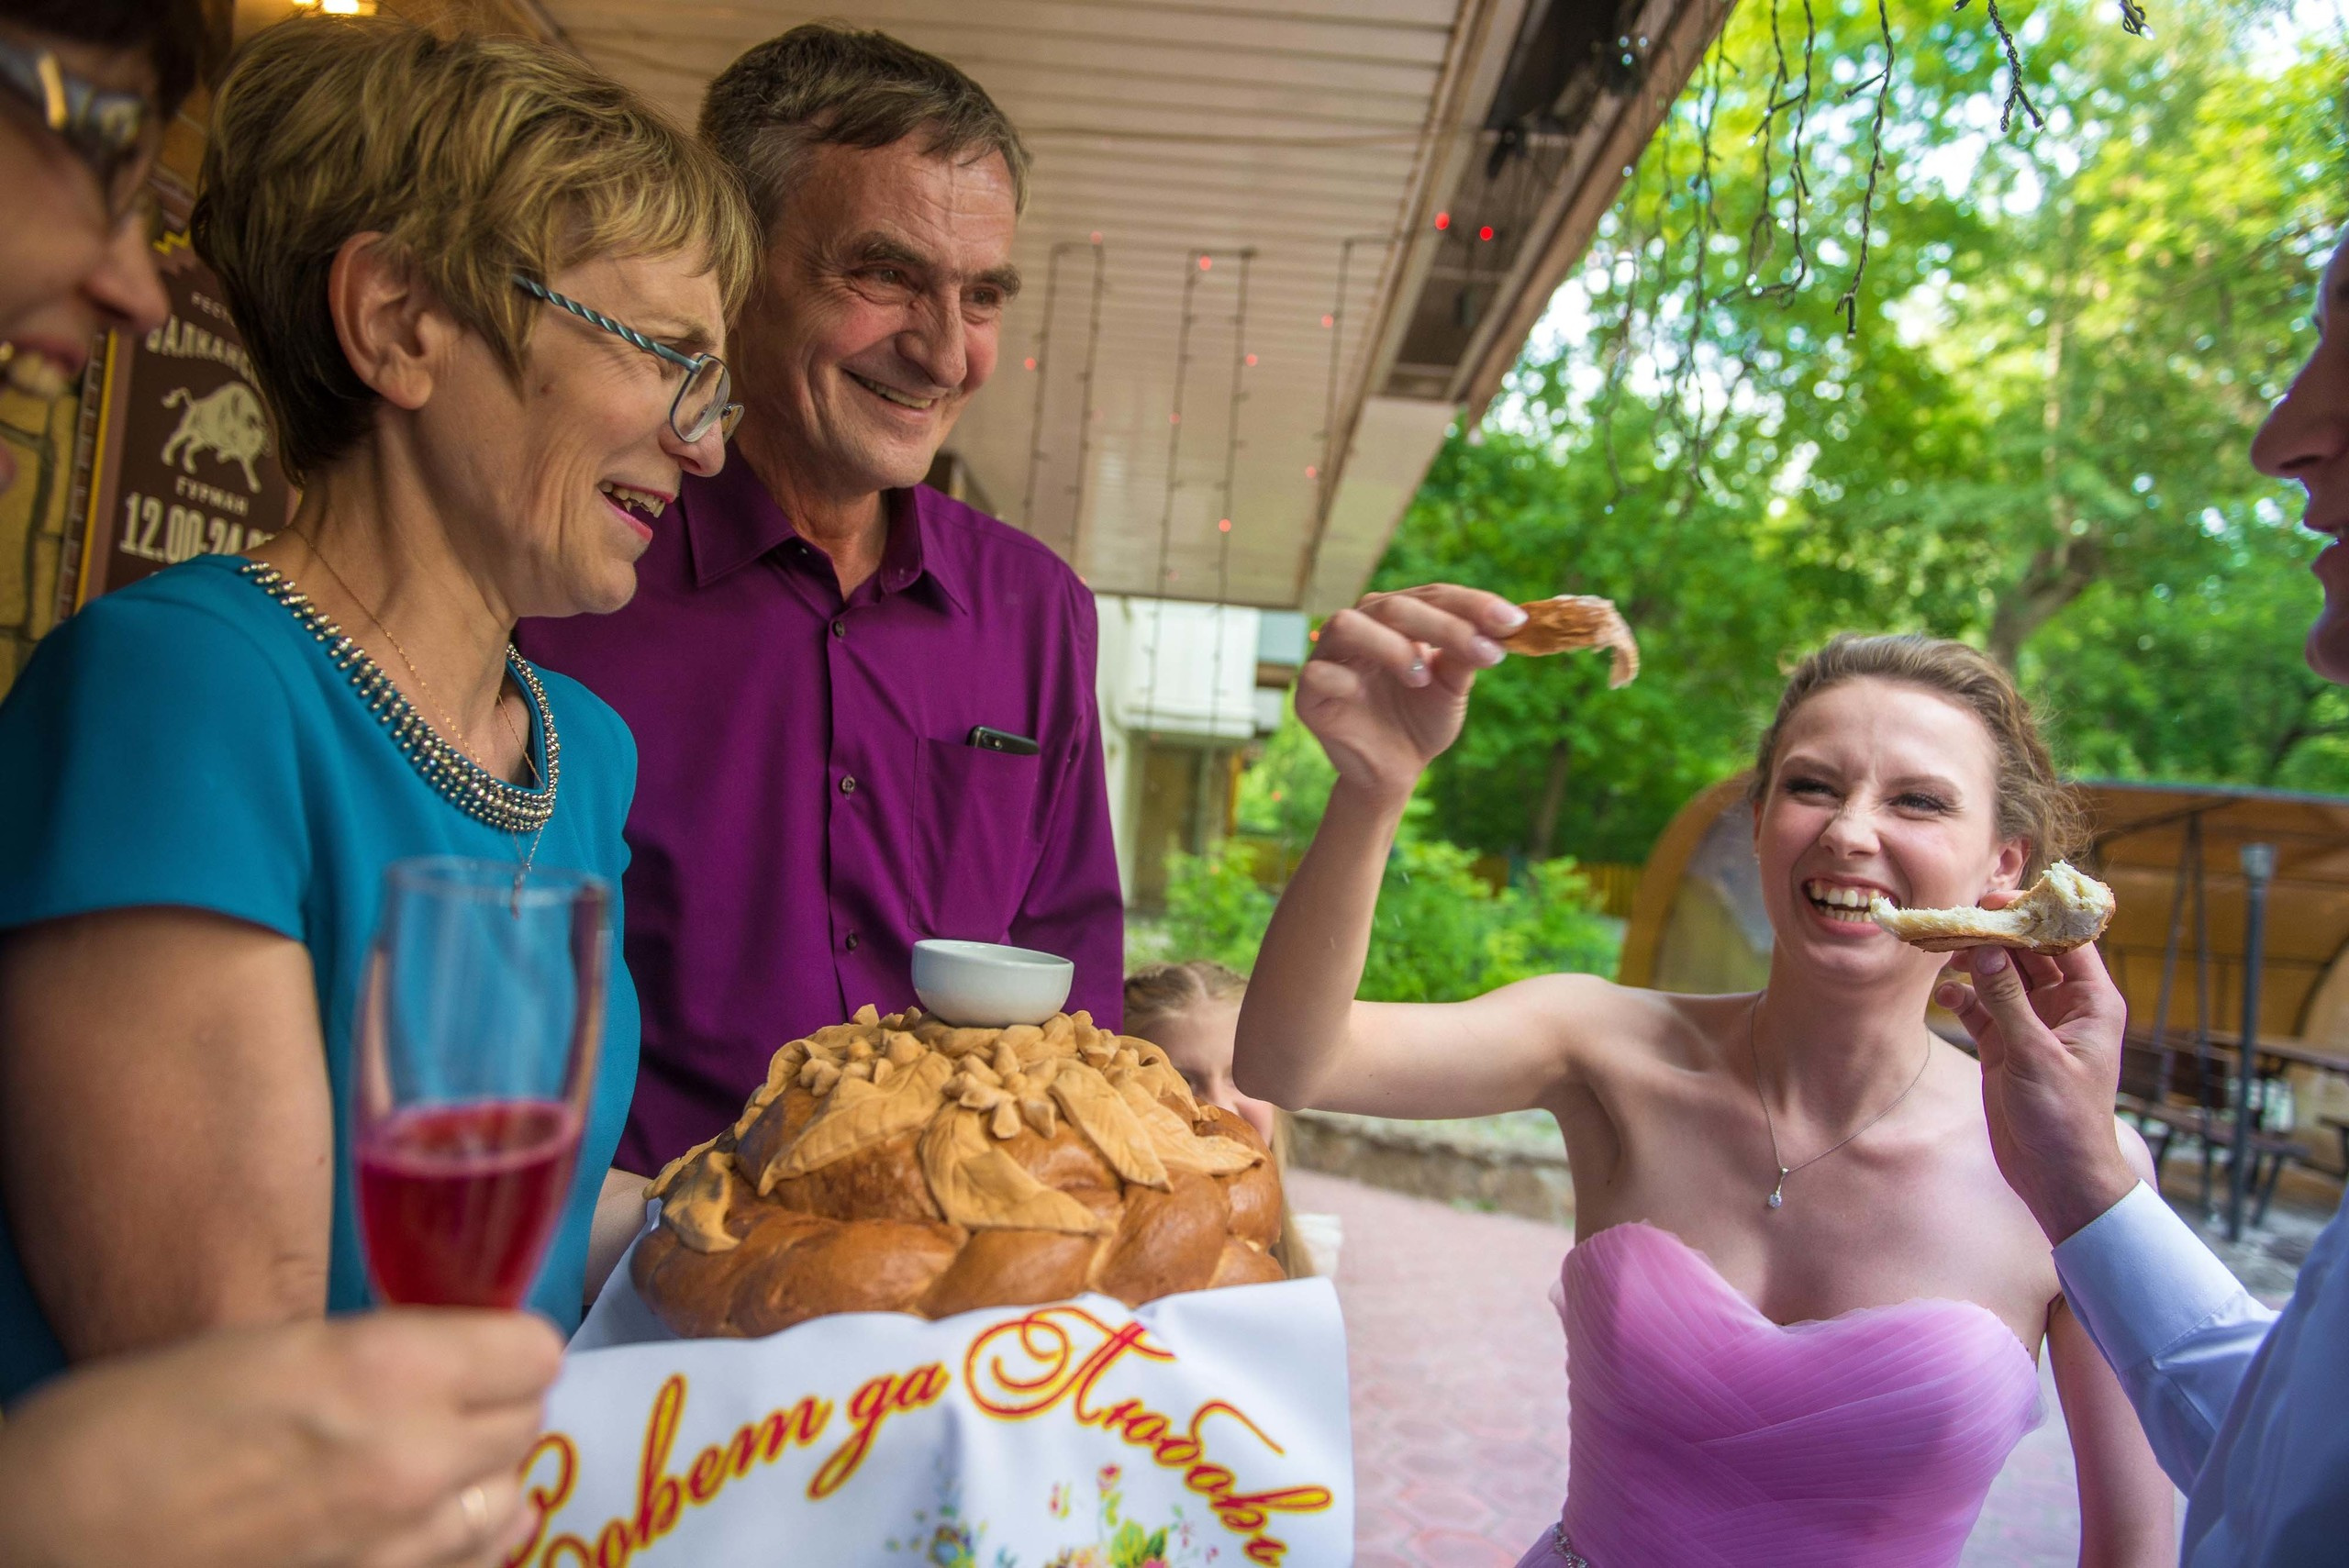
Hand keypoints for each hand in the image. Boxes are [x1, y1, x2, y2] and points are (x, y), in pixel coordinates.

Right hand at [0, 1310, 561, 1567]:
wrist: (56, 1536)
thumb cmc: (136, 1426)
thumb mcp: (278, 1346)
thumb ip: (385, 1353)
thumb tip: (453, 1357)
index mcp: (388, 1373)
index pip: (536, 1351)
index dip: (505, 1343)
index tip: (480, 1343)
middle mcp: (413, 1462)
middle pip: (528, 1421)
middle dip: (494, 1403)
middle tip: (445, 1394)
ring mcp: (397, 1548)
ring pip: (509, 1499)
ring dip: (479, 1474)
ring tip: (425, 1460)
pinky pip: (471, 1561)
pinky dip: (460, 1538)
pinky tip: (415, 1519)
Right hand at [1294, 585, 1525, 802]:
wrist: (1395, 771)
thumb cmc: (1421, 720)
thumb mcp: (1453, 686)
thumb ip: (1468, 654)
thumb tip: (1502, 625)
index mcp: (1395, 617)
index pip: (1433, 595)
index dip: (1473, 604)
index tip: (1513, 621)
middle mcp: (1361, 626)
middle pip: (1394, 606)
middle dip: (1445, 625)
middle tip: (1484, 653)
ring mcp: (1330, 656)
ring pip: (1348, 624)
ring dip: (1391, 645)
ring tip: (1423, 677)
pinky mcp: (1308, 692)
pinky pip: (1319, 673)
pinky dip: (1347, 679)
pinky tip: (1373, 694)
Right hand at [1937, 936, 2140, 1243]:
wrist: (2057, 1177)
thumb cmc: (2065, 1119)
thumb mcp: (2035, 1055)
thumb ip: (2008, 1001)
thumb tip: (1984, 952)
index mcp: (2092, 1003)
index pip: (2066, 941)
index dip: (2034, 916)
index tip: (1995, 900)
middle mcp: (2064, 1008)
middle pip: (2028, 954)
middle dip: (1994, 937)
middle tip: (1956, 922)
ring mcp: (2032, 1025)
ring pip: (2001, 977)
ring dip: (1973, 965)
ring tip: (1943, 955)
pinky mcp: (2005, 1046)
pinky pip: (1981, 1008)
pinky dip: (1962, 999)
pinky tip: (1944, 997)